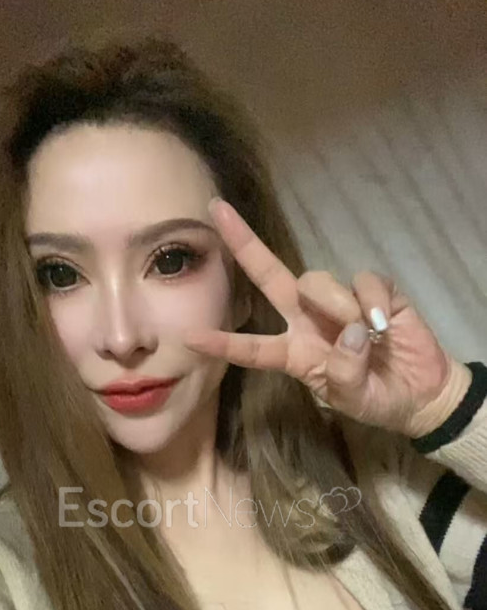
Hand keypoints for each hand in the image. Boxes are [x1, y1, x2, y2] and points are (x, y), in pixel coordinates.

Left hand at [184, 198, 467, 436]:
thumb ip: (344, 373)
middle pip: (270, 276)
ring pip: (317, 281)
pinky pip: (363, 281)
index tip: (189, 337)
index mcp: (294, 353)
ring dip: (336, 307)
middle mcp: (307, 320)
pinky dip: (372, 302)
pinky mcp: (374, 290)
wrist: (420, 393)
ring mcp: (339, 301)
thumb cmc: (377, 399)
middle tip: (215, 209)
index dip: (223, 343)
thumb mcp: (353, 400)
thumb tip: (350, 331)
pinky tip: (384, 324)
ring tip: (366, 337)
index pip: (252, 347)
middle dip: (243, 243)